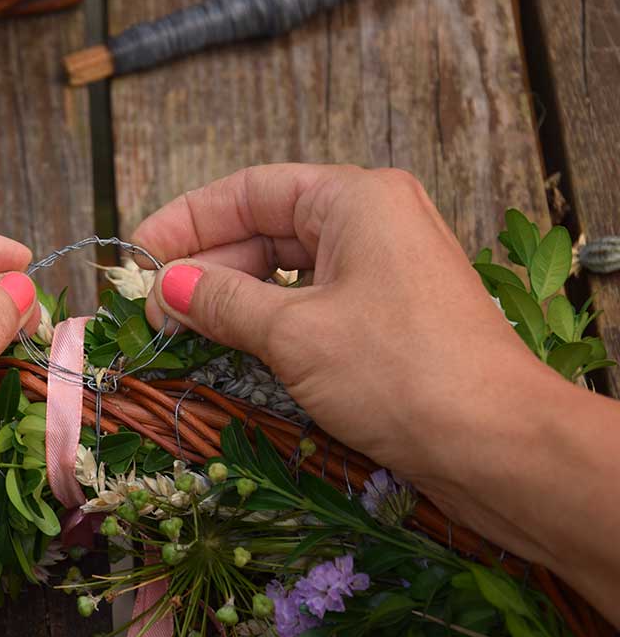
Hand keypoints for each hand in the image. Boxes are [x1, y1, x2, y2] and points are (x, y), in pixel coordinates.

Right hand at [132, 164, 563, 559]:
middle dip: (205, 267)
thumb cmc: (398, 372)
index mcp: (356, 198)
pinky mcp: (391, 316)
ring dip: (233, 300)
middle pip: (266, 228)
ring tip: (181, 333)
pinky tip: (232, 347)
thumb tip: (165, 284)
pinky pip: (313, 303)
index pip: (250, 190)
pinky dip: (269, 321)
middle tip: (152, 311)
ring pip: (288, 270)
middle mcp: (374, 221)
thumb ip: (221, 301)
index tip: (138, 256)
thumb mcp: (294, 333)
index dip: (185, 221)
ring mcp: (386, 270)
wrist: (498, 445)